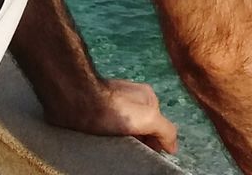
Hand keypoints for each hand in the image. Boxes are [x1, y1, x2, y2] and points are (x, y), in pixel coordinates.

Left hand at [43, 76, 177, 154]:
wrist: (78, 102)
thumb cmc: (113, 109)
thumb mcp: (148, 118)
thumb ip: (166, 130)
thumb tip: (173, 147)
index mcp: (147, 97)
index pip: (158, 127)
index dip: (154, 143)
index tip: (146, 153)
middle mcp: (131, 98)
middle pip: (141, 129)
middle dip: (138, 142)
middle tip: (129, 150)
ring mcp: (113, 104)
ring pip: (124, 131)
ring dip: (122, 142)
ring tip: (114, 147)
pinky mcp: (97, 112)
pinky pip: (108, 130)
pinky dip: (109, 138)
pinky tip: (104, 142)